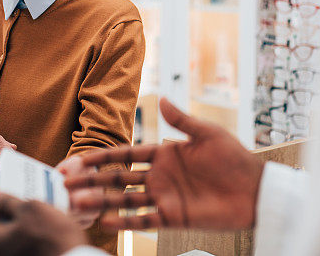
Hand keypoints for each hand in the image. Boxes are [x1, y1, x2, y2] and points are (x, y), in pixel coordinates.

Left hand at [0, 192, 86, 255]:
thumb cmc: (52, 236)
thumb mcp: (31, 209)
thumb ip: (8, 202)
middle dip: (2, 208)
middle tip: (14, 195)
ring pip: (5, 234)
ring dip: (15, 219)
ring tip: (29, 206)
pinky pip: (16, 243)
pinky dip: (23, 231)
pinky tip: (37, 222)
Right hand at [64, 98, 264, 230]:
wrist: (255, 189)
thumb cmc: (235, 157)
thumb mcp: (208, 134)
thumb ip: (182, 120)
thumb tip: (162, 98)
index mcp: (164, 153)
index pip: (126, 154)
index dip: (103, 157)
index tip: (78, 158)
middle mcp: (159, 176)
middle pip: (118, 179)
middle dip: (92, 180)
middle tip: (64, 184)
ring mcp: (164, 197)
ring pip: (125, 200)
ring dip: (101, 201)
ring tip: (76, 203)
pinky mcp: (174, 217)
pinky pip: (144, 221)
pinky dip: (125, 222)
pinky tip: (105, 222)